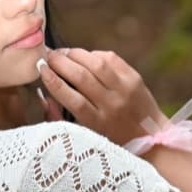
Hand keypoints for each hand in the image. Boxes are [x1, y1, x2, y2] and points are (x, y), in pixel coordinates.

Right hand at [37, 48, 167, 147]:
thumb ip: (62, 119)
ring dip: (75, 53)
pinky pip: (110, 58)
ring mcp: (125, 89)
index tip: (41, 69)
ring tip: (64, 53)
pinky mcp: (134, 78)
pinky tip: (85, 57)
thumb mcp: (85, 135)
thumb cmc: (111, 137)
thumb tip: (44, 96)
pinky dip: (94, 54)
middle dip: (60, 62)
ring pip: (96, 62)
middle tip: (48, 56)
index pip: (72, 98)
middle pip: (81, 76)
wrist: (150, 138)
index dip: (53, 81)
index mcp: (97, 123)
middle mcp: (112, 105)